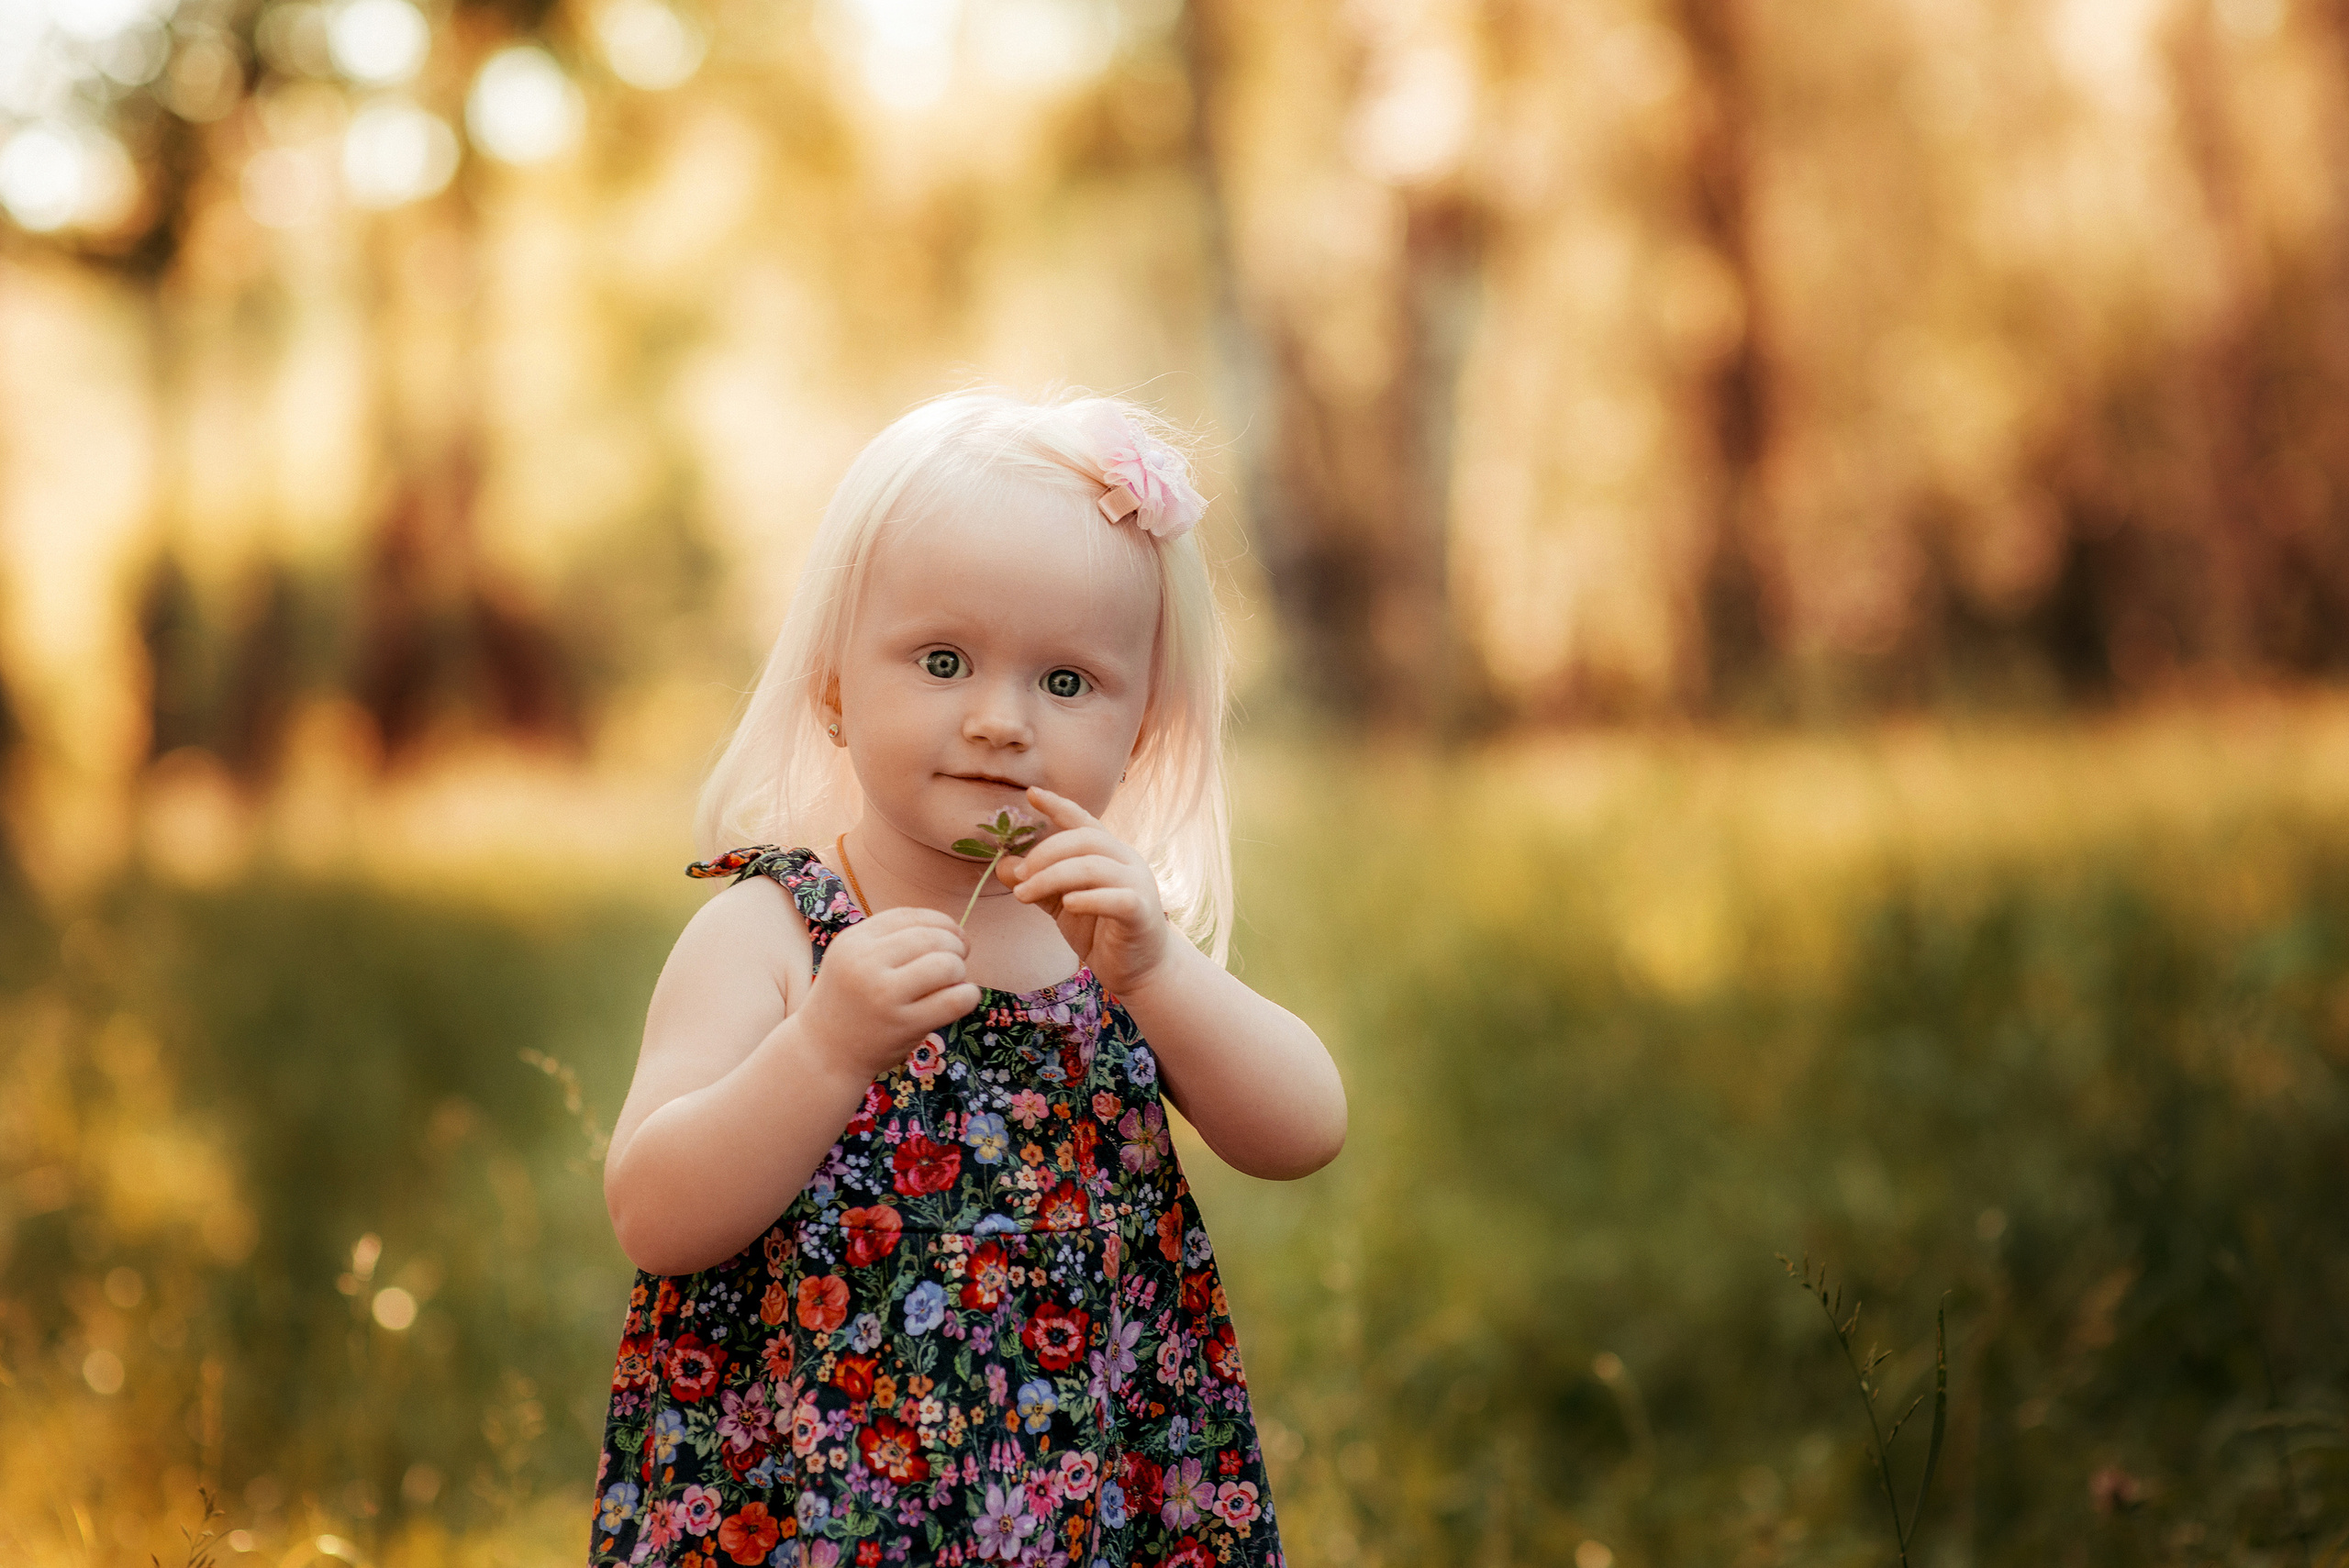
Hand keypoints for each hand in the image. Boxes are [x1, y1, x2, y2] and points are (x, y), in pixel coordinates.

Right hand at [797, 907, 979, 1081]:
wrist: (822, 1052)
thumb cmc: (849, 1002)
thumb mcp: (854, 958)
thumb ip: (893, 939)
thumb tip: (953, 930)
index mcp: (854, 941)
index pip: (910, 915)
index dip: (941, 922)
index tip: (952, 937)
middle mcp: (866, 963)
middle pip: (933, 937)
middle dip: (956, 946)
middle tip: (956, 962)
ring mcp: (884, 995)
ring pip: (948, 965)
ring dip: (960, 971)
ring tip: (952, 984)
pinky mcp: (903, 1025)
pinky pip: (955, 1000)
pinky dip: (968, 996)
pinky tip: (961, 999)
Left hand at [999, 786, 1174, 994]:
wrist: (1140, 969)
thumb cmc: (1100, 931)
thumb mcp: (1062, 904)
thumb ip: (1038, 885)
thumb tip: (1004, 865)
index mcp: (1109, 853)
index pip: (1084, 821)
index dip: (1059, 806)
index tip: (1031, 794)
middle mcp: (1126, 860)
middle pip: (1084, 840)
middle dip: (1044, 853)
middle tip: (1019, 876)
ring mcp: (1137, 884)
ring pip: (1093, 867)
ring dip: (1051, 877)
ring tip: (1024, 894)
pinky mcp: (1141, 912)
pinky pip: (1116, 898)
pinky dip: (1088, 899)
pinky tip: (1067, 904)